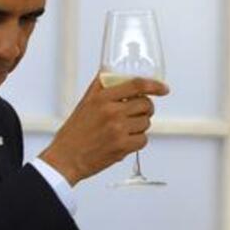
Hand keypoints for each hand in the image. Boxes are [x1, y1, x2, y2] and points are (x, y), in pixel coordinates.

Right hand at [39, 77, 168, 184]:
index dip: (154, 85)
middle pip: (145, 104)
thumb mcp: (85, 102)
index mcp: (102, 98)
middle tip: (136, 114)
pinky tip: (125, 140)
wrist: (66, 157)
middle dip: (145, 109)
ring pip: (146, 123)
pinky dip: (138, 141)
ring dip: (140, 126)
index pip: (136, 85)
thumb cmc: (75, 131)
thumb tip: (113, 72)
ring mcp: (118, 130)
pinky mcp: (122, 147)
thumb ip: (101, 86)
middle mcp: (111, 112)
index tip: (163, 89)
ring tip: (124, 129)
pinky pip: (143, 140)